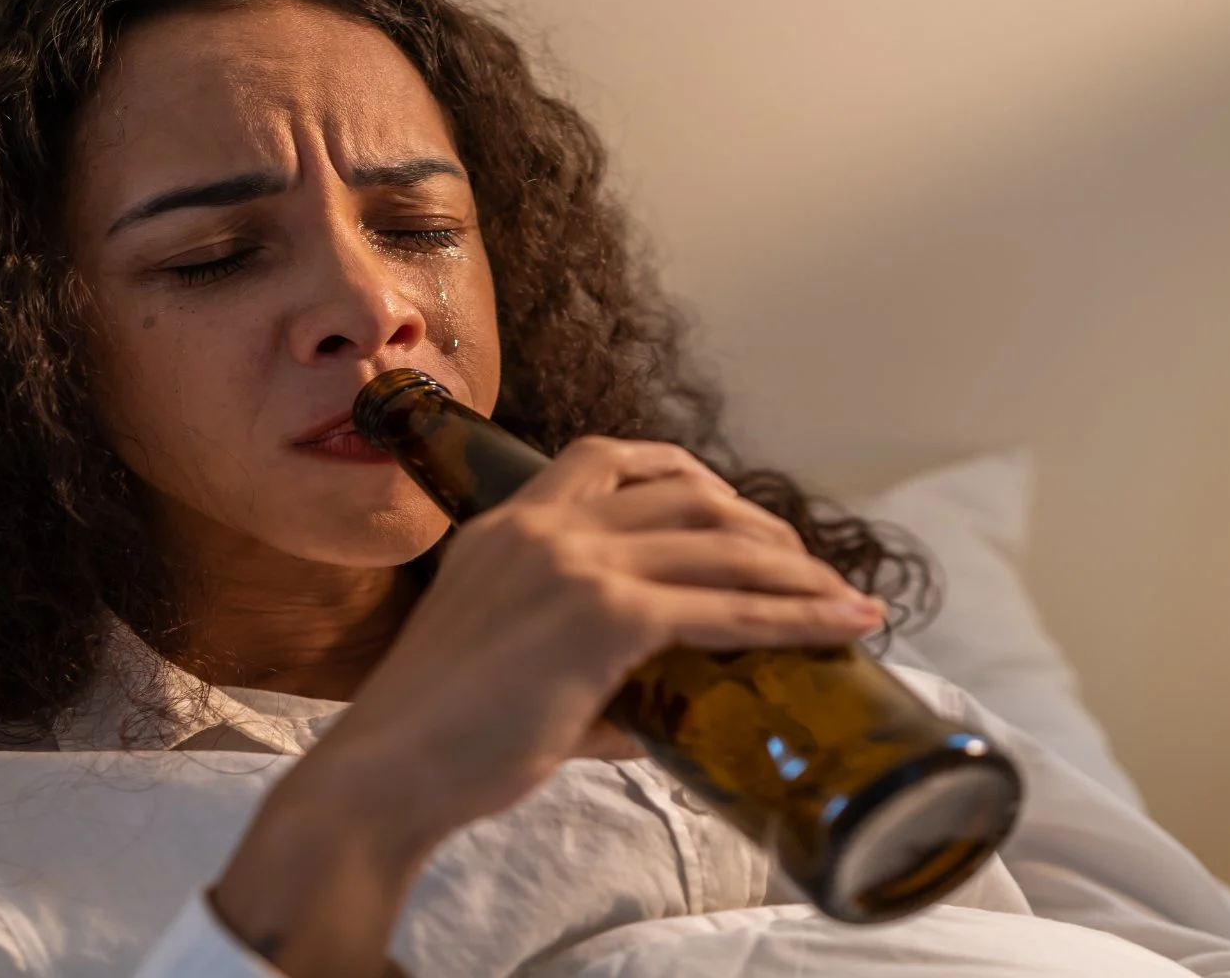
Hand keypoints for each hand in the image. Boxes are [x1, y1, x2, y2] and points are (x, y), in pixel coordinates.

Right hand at [317, 435, 884, 839]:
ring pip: (719, 542)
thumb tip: (651, 712)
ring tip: (843, 600)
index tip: (732, 512)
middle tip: (804, 568)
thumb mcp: (504, 663)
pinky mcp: (604, 616)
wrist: (386, 772)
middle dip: (760, 525)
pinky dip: (792, 616)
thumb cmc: (435, 736)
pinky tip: (836, 628)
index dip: (687, 475)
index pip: (609, 456)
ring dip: (795, 570)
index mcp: (508, 524)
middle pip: (685, 490)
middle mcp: (544, 527)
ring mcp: (576, 563)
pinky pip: (724, 607)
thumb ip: (580, 669)